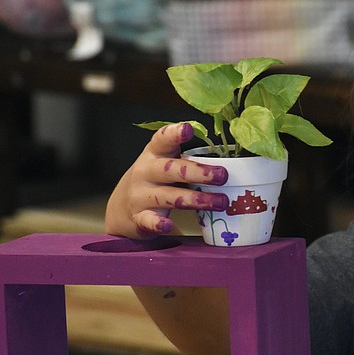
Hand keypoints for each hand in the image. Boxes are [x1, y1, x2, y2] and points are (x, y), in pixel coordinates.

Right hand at [105, 123, 228, 238]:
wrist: (122, 208)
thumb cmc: (155, 181)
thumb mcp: (165, 164)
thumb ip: (189, 160)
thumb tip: (231, 161)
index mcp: (154, 155)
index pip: (162, 140)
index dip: (174, 134)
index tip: (188, 129)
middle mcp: (146, 172)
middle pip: (171, 170)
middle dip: (198, 172)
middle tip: (222, 175)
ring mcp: (140, 195)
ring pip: (169, 196)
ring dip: (196, 200)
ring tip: (220, 202)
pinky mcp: (139, 218)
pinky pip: (149, 221)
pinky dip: (159, 224)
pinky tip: (169, 226)